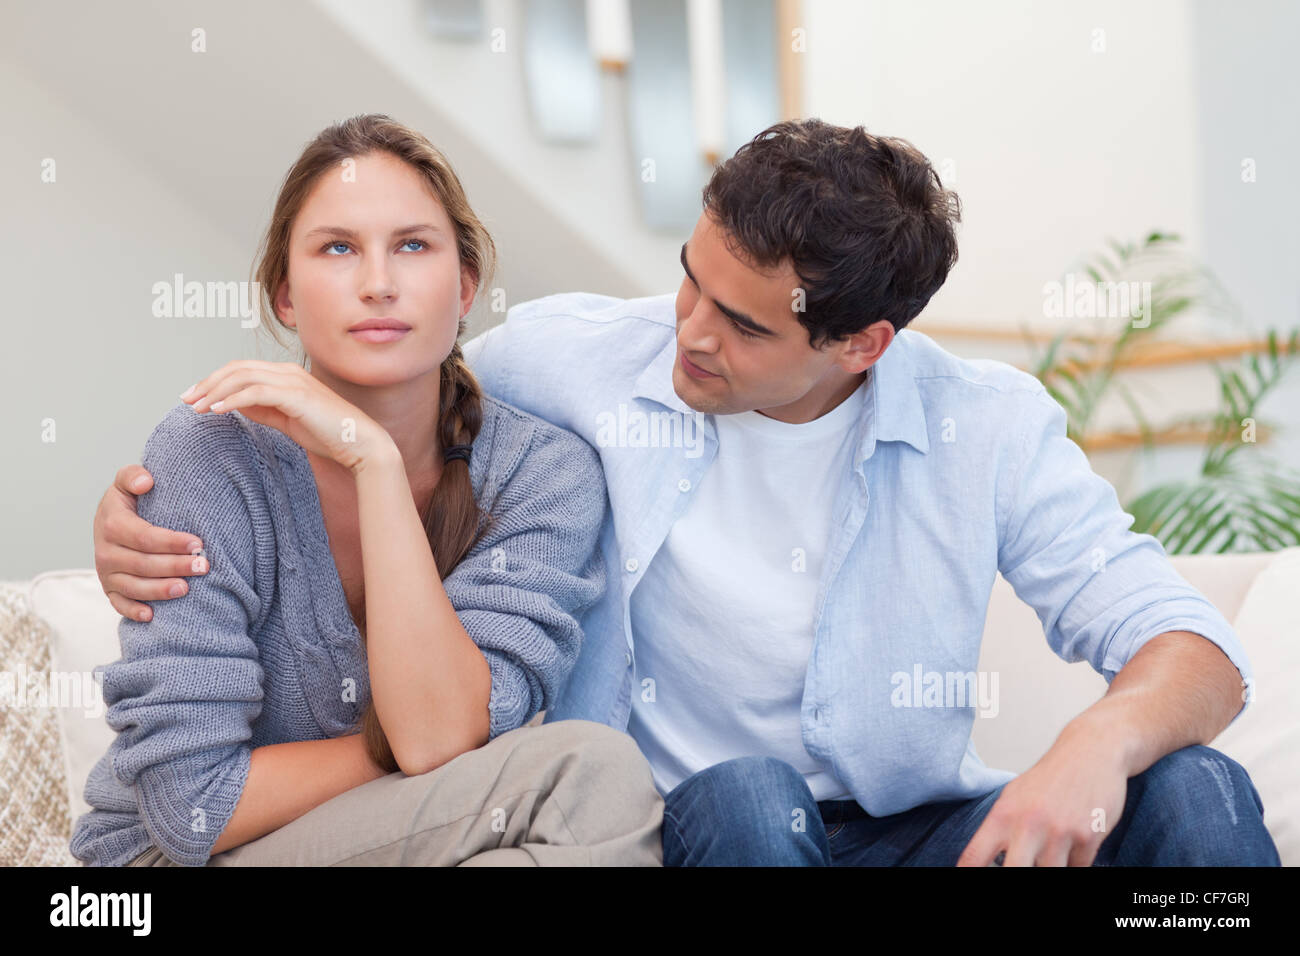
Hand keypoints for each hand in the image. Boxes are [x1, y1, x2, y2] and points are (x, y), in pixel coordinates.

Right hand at [94, 464, 209, 621]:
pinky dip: (133, 611)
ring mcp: (107, 573)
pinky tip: (153, 616)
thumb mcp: (127, 482)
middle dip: (175, 566)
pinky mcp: (110, 589)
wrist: (113, 519)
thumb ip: (132, 475)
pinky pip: (119, 604)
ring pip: (133, 587)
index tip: (198, 543)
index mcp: (111, 524)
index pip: (144, 537)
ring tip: (186, 589)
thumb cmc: (130, 501)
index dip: (171, 542)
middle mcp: (106, 551)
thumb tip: (146, 482)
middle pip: (143, 564)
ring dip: (160, 591)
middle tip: (204, 566)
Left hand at [184, 361, 395, 472]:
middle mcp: (289, 372)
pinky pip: (256, 392)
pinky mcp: (297, 396)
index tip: (195, 397)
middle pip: (237, 368)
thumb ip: (263, 410)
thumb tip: (235, 404)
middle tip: (186, 399)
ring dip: (215, 391)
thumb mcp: (288, 420)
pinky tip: (217, 411)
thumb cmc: (329, 434)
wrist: (360, 444)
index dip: (215, 380)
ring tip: (197, 407)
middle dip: (208, 383)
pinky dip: (233, 400)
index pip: (242, 369)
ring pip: (243, 377)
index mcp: (287, 375)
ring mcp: (294, 381)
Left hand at [956, 718, 1128, 866]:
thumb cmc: (1049, 779)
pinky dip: (1075, 864)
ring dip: (1051, 868)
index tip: (967, 879)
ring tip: (1051, 852)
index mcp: (1003, 814)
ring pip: (1050, 874)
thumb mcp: (1013, 797)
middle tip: (1021, 865)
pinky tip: (1074, 846)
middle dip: (1015, 875)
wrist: (1090, 752)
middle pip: (1013, 872)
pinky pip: (1079, 869)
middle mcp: (1028, 823)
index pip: (975, 856)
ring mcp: (1060, 831)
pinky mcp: (1089, 837)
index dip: (968, 873)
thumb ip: (1000, 830)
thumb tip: (984, 862)